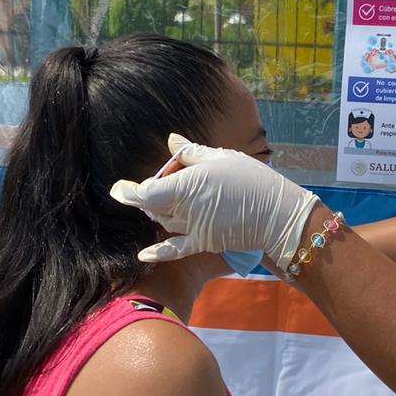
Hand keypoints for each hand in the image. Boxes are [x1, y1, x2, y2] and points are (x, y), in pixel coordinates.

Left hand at [110, 134, 317, 268]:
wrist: (277, 214)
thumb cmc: (251, 180)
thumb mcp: (222, 158)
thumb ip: (192, 153)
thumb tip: (172, 141)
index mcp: (187, 184)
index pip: (146, 191)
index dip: (128, 191)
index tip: (118, 188)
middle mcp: (186, 208)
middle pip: (154, 204)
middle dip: (151, 194)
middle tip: (163, 181)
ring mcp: (194, 227)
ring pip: (164, 221)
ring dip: (159, 212)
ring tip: (172, 197)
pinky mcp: (203, 242)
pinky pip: (175, 249)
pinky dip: (158, 252)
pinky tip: (143, 254)